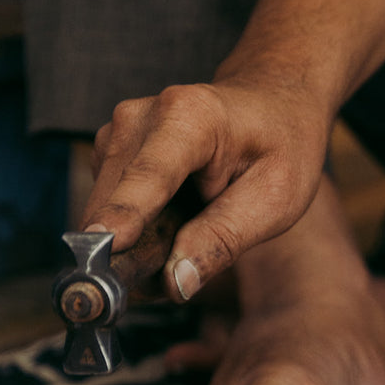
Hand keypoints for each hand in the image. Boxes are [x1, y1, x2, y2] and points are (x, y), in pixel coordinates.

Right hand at [80, 0, 384, 301]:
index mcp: (191, 118)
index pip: (150, 175)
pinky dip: (133, 227)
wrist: (271, 101)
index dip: (125, 213)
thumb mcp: (276, 199)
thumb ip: (224, 238)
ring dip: (133, 242)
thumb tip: (175, 282)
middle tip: (171, 282)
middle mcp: (141, 117)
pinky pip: (107, 205)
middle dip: (132, 251)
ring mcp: (119, 130)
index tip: (104, 246)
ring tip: (184, 241)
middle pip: (114, 201)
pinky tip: (172, 222)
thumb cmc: (281, 146)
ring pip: (103, 209)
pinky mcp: (110, 148)